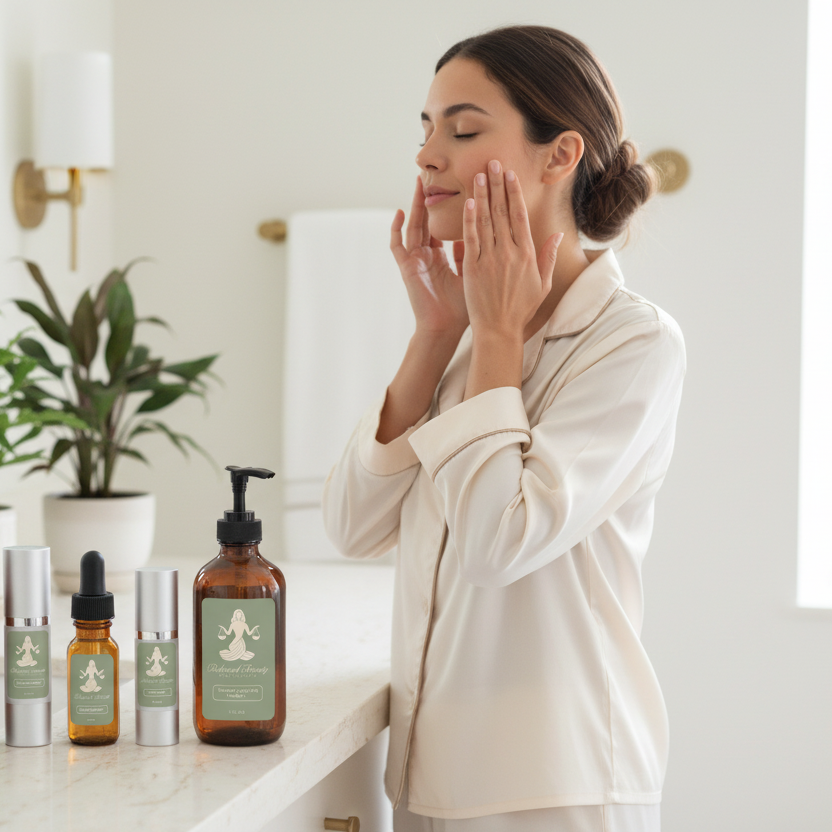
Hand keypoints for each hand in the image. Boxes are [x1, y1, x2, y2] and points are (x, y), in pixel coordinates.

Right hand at [390, 175, 468, 337]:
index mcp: (442, 258)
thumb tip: (480, 234)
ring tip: (418, 183)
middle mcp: (427, 256)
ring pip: (413, 226)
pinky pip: (397, 245)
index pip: (444, 226)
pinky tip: (400, 212)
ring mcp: (415, 261)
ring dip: (415, 205)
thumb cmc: (461, 310)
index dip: (448, 208)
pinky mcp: (406, 268)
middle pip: (427, 221)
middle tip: (435, 176)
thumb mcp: (472, 276)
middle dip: (430, 199)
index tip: (455, 190)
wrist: (445, 330)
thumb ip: (472, 254)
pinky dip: (396, 229)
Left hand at [462, 161, 562, 339]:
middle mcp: (509, 253)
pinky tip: (469, 202)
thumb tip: (556, 236)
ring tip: (478, 174)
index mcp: (527, 254)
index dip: (514, 193)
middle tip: (492, 162)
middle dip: (497, 185)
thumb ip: (548, 257)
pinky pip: (471, 239)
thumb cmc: (520, 309)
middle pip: (503, 212)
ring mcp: (490, 260)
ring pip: (486, 221)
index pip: (520, 216)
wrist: (499, 330)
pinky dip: (470, 219)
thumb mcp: (542, 284)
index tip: (510, 174)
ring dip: (483, 195)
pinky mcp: (473, 269)